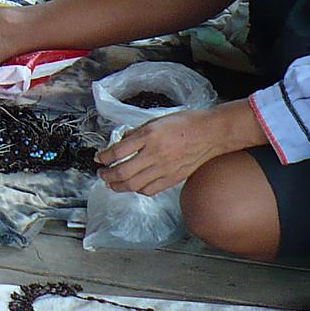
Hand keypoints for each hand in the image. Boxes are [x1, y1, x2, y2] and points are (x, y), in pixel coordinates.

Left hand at [97, 107, 236, 195]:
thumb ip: (137, 131)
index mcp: (149, 135)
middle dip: (107, 175)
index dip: (104, 157)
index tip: (99, 158)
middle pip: (123, 171)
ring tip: (112, 183)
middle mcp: (155, 153)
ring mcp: (164, 168)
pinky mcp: (173, 178)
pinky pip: (150, 189)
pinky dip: (137, 190)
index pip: (119, 151)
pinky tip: (133, 186)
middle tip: (101, 174)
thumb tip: (122, 141)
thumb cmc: (185, 123)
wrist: (210, 133)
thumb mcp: (156, 120)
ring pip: (134, 184)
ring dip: (118, 186)